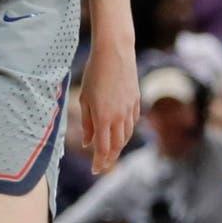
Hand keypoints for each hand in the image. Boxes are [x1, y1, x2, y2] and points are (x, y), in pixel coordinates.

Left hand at [79, 38, 136, 173]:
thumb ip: (87, 123)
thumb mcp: (85, 99)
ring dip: (119, 146)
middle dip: (109, 159)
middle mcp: (119, 116)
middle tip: (102, 167)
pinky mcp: (136, 101)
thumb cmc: (94, 73)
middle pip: (117, 146)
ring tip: (110, 152)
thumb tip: (87, 142)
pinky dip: (126, 131)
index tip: (94, 171)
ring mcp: (130, 109)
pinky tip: (121, 132)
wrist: (115, 52)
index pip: (103, 148)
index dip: (99, 162)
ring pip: (127, 135)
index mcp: (103, 117)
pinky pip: (132, 122)